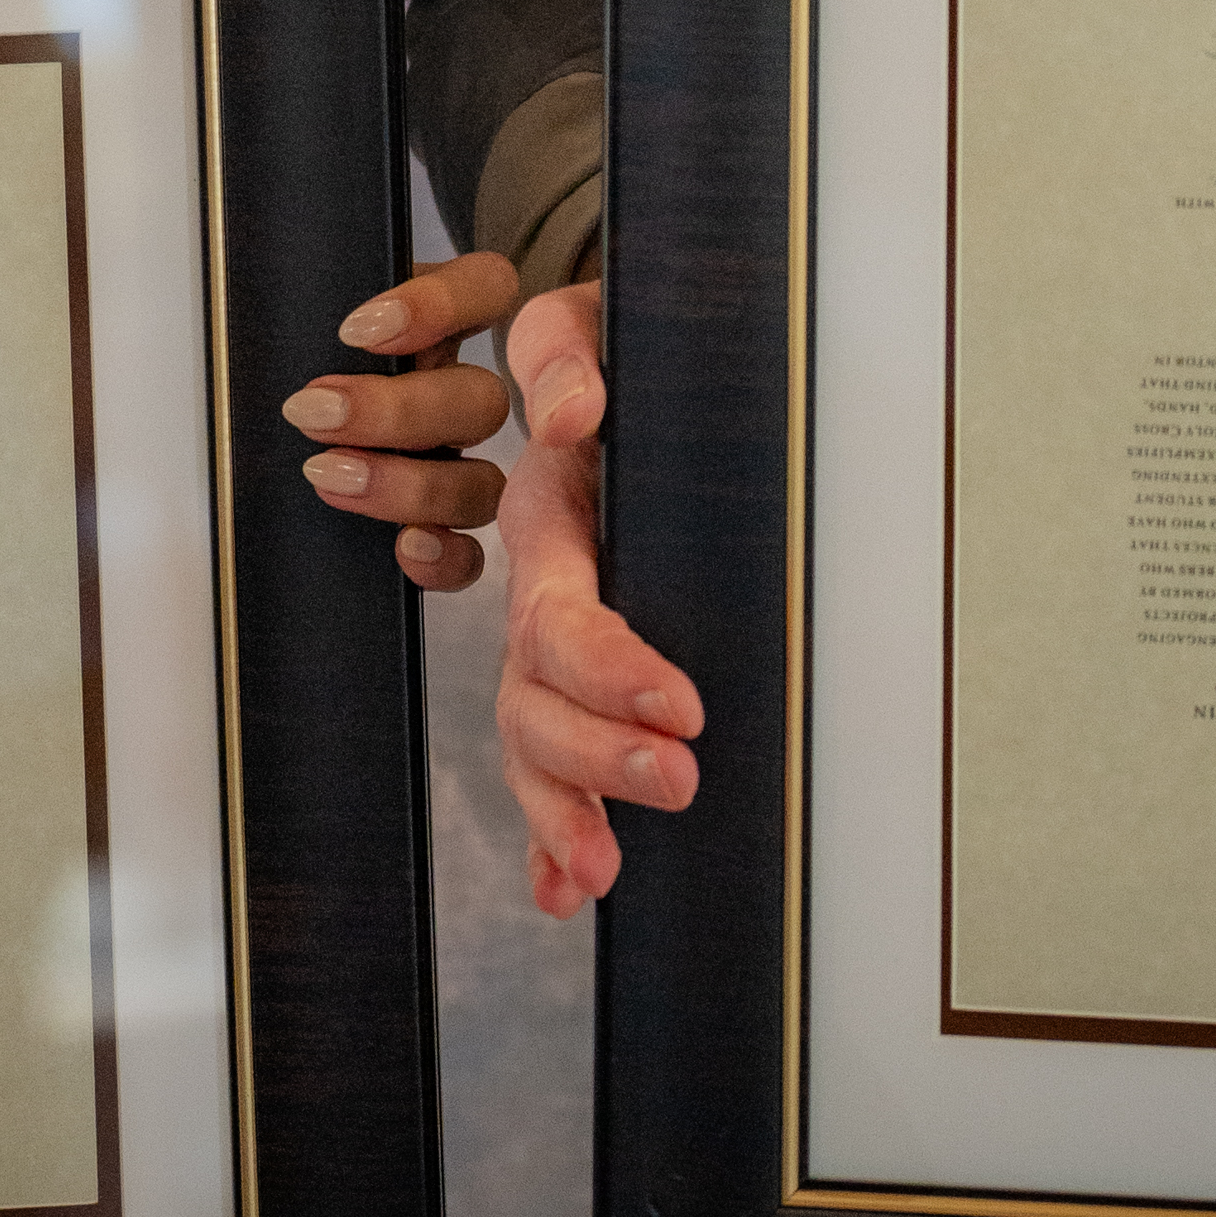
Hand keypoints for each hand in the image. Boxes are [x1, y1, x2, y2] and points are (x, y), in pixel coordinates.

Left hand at [282, 250, 517, 592]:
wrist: (271, 446)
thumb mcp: (308, 327)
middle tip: (315, 413)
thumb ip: (317, 315)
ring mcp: (460, 466)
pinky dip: (444, 555)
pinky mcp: (446, 531)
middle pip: (482, 400)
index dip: (441, 307)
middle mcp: (459, 392)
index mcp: (439, 325)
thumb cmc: (294, 371)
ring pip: (481, 481)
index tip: (357, 331)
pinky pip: (473, 553)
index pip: (486, 288)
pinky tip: (405, 548)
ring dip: (409, 485)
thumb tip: (276, 314)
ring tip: (329, 476)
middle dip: (395, 413)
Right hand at [492, 283, 702, 917]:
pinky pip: (545, 758)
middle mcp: (537, 588)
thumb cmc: (613, 347)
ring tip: (605, 871)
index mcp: (545, 519)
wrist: (605, 359)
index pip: (560, 613)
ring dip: (564, 808)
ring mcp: (546, 638)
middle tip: (681, 780)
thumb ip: (570, 358)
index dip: (611, 668)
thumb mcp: (583, 326)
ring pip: (532, 738)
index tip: (683, 707)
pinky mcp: (573, 669)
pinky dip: (547, 828)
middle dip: (598, 753)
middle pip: (535, 695)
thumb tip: (580, 413)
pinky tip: (566, 890)